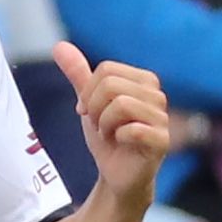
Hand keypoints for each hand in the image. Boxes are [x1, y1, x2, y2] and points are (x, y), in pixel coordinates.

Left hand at [53, 41, 172, 196]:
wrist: (116, 175)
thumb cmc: (108, 138)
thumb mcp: (89, 103)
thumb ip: (78, 74)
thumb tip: (59, 45)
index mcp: (144, 81)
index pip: (106, 69)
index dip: (88, 92)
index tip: (88, 112)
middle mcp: (157, 95)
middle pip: (111, 84)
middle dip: (95, 109)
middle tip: (100, 126)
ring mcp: (162, 118)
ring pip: (120, 104)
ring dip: (104, 124)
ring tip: (110, 135)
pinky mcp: (162, 141)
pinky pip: (132, 128)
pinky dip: (117, 137)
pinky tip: (121, 145)